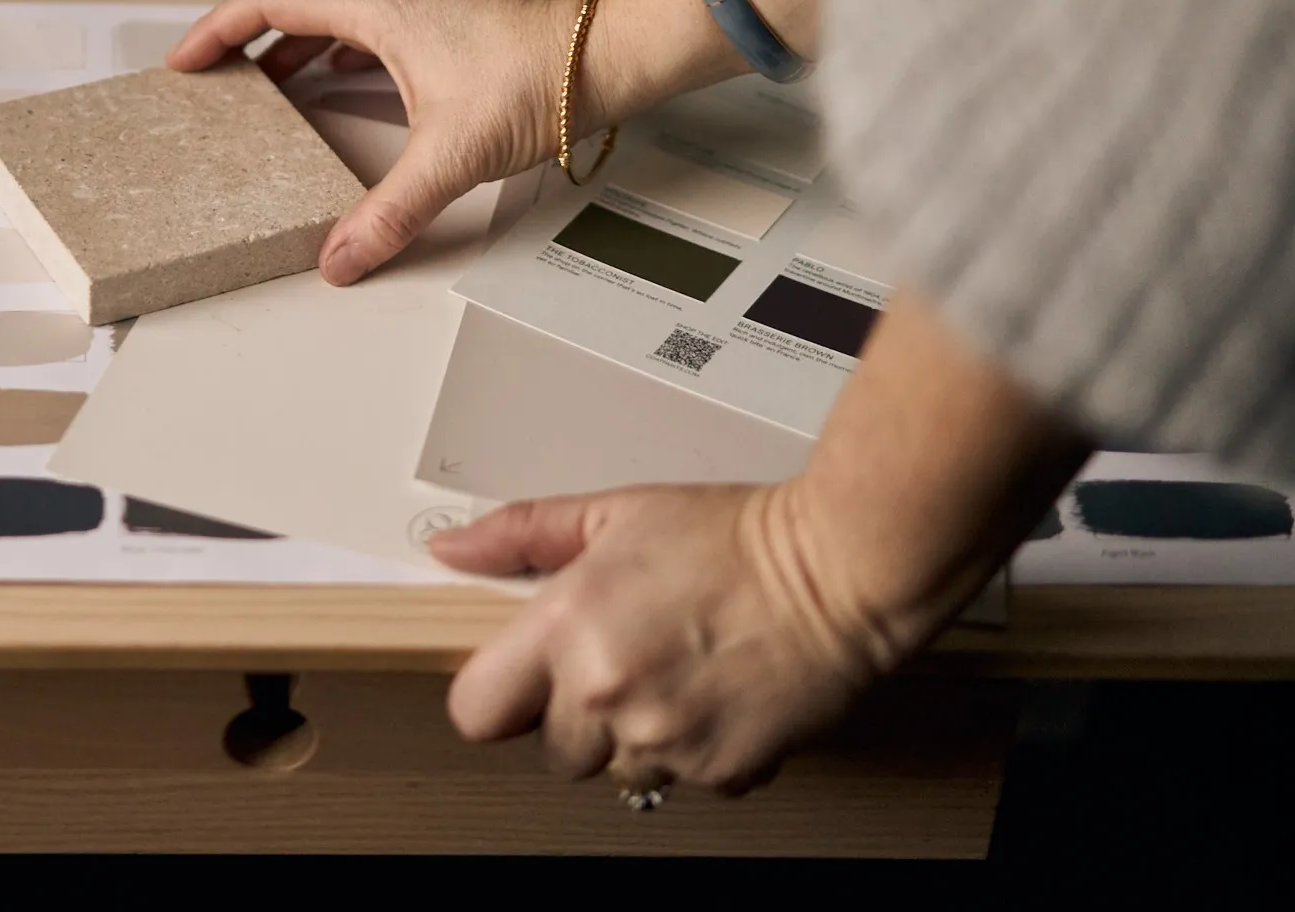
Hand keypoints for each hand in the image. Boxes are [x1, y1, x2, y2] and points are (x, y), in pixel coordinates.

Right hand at [170, 0, 585, 284]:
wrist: (605, 55)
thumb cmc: (539, 80)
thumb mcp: (451, 156)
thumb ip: (389, 213)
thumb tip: (340, 258)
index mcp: (377, 8)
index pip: (270, 1)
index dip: (216, 30)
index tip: (184, 62)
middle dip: (241, 27)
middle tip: (210, 68)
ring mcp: (414, 8)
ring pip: (327, 9)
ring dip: (286, 43)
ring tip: (259, 89)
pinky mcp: (436, 28)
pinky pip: (359, 30)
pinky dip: (327, 54)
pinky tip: (327, 91)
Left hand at [428, 482, 888, 796]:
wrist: (839, 570)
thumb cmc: (735, 538)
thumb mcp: (616, 514)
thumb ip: (524, 533)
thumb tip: (454, 550)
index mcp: (566, 627)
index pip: (475, 710)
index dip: (496, 697)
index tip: (521, 679)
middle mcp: (606, 693)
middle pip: (552, 752)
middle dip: (578, 717)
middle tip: (624, 661)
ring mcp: (663, 740)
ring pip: (618, 774)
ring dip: (638, 739)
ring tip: (677, 674)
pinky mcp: (719, 770)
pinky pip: (684, 781)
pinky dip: (696, 750)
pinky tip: (716, 695)